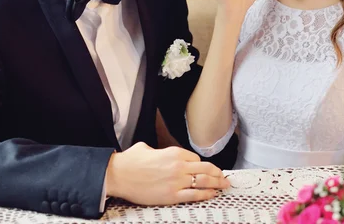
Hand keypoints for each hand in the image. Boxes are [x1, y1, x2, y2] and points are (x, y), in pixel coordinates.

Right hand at [105, 143, 229, 204]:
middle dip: (218, 174)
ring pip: (204, 181)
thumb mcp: (146, 148)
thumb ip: (157, 150)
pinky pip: (195, 195)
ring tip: (224, 186)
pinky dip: (206, 194)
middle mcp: (179, 165)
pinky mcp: (172, 195)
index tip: (205, 170)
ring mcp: (177, 181)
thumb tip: (156, 153)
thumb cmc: (129, 161)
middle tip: (225, 178)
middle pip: (207, 168)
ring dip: (217, 183)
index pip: (196, 159)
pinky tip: (212, 194)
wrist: (118, 174)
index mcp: (174, 152)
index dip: (201, 165)